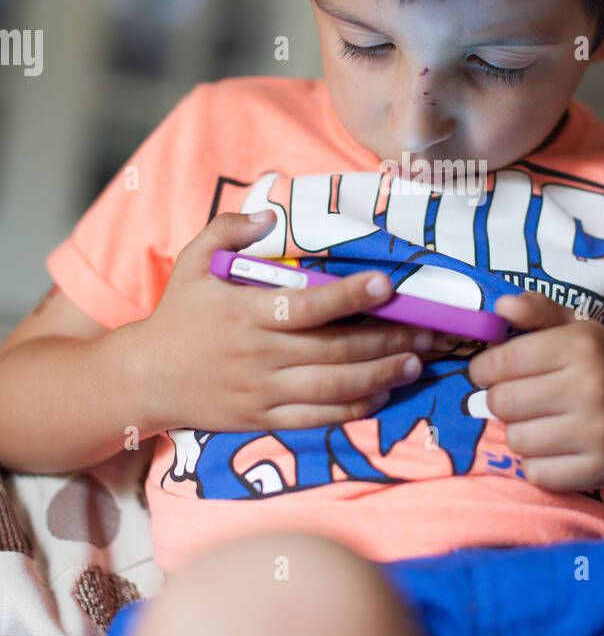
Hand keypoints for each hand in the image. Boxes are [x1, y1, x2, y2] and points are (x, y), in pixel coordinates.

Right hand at [135, 211, 440, 432]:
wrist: (145, 378)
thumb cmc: (178, 315)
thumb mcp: (191, 263)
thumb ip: (228, 230)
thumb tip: (269, 216)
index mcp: (246, 313)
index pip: (308, 304)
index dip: (350, 295)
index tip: (387, 284)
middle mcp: (258, 354)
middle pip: (333, 350)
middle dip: (386, 341)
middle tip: (427, 331)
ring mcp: (262, 391)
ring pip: (332, 387)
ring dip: (380, 376)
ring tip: (415, 363)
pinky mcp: (263, 419)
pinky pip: (317, 418)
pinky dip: (353, 408)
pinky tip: (381, 394)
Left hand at [467, 291, 603, 492]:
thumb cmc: (598, 366)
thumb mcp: (574, 329)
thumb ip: (536, 310)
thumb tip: (501, 306)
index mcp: (582, 346)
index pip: (500, 362)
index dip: (483, 369)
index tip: (489, 373)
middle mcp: (592, 386)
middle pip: (502, 403)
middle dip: (500, 401)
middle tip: (518, 398)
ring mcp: (598, 431)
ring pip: (516, 440)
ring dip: (519, 433)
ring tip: (541, 422)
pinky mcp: (599, 468)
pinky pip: (537, 472)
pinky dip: (538, 463)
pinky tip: (556, 447)